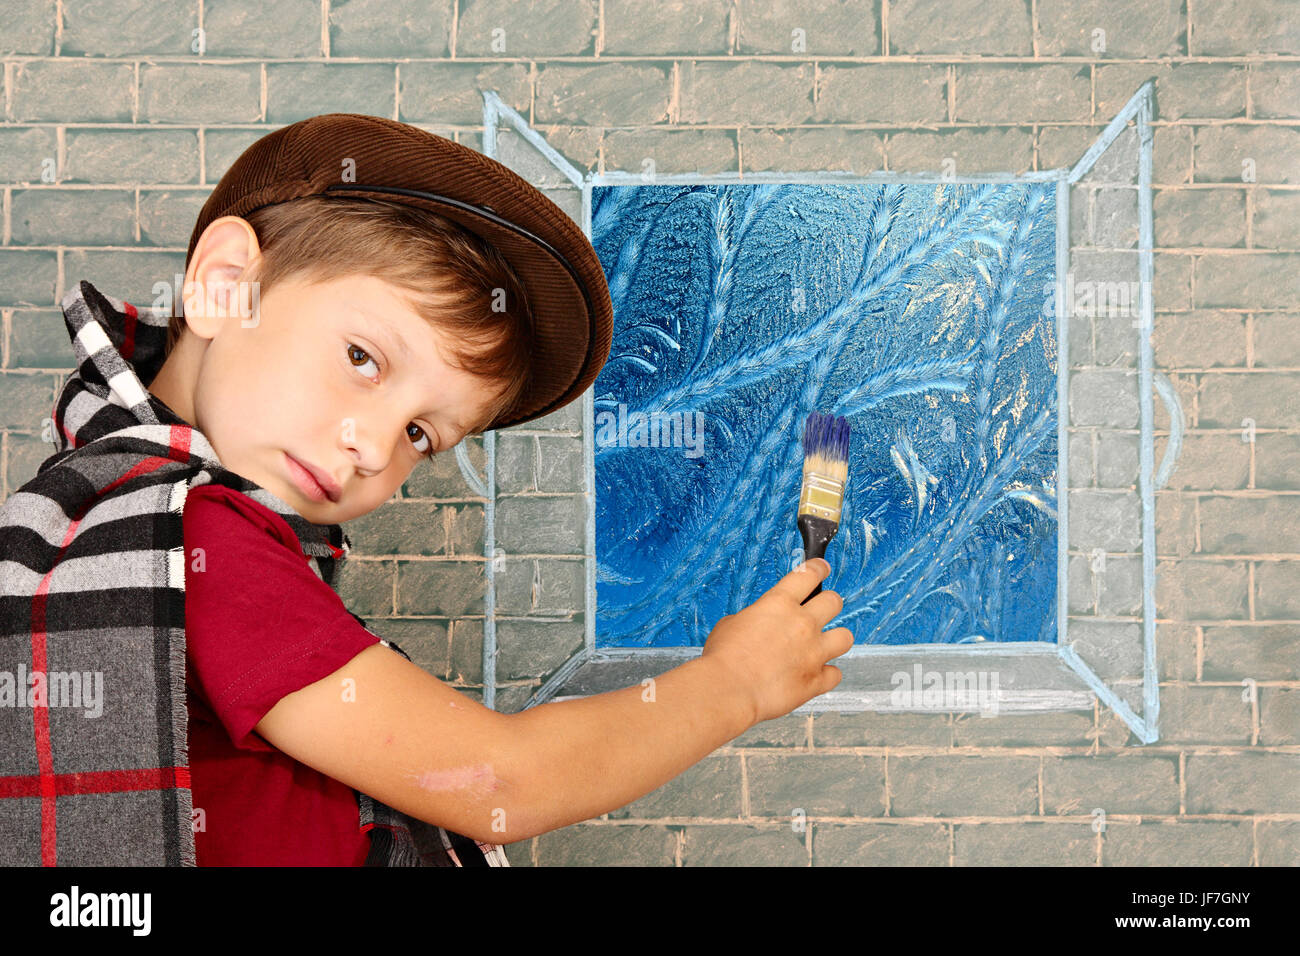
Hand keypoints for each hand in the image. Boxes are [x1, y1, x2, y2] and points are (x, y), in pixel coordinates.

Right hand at [701, 558, 853, 725]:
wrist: (728, 689)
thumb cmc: (723, 657)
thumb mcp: (731, 623)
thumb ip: (755, 618)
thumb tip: (759, 624)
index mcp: (779, 604)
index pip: (808, 574)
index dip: (818, 569)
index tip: (821, 568)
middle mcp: (802, 624)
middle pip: (834, 602)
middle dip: (829, 603)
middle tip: (822, 609)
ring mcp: (813, 652)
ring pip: (845, 637)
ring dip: (836, 639)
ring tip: (826, 644)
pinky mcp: (816, 680)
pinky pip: (835, 674)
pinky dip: (827, 674)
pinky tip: (817, 674)